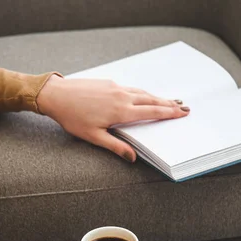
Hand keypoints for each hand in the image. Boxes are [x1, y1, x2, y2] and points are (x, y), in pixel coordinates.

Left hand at [37, 76, 189, 161]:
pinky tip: (144, 95)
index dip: (169, 113)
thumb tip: (132, 158)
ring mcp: (116, 87)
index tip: (182, 112)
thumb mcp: (94, 137)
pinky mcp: (109, 82)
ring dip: (157, 97)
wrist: (56, 95)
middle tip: (184, 106)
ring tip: (169, 101)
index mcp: (121, 111)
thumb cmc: (72, 117)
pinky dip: (143, 92)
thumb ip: (115, 146)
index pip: (152, 112)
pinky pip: (131, 88)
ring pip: (142, 92)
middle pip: (152, 100)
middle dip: (169, 104)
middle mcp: (122, 96)